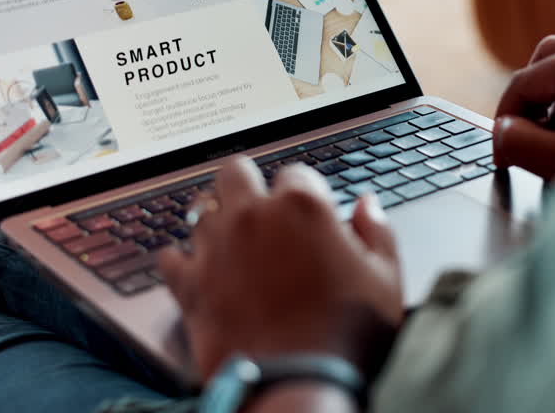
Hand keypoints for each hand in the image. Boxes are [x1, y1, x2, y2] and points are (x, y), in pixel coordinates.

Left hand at [159, 156, 403, 380]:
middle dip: (246, 183)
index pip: (297, 173)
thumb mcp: (385, 278)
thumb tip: (367, 205)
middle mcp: (252, 216)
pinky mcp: (190, 285)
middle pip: (235, 171)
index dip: (306, 191)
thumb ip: (376, 231)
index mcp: (301, 206)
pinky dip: (180, 260)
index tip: (310, 213)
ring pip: (200, 208)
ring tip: (230, 237)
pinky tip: (194, 268)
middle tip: (259, 207)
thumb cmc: (346, 334)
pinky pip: (169, 256)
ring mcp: (215, 248)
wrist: (299, 382)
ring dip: (215, 218)